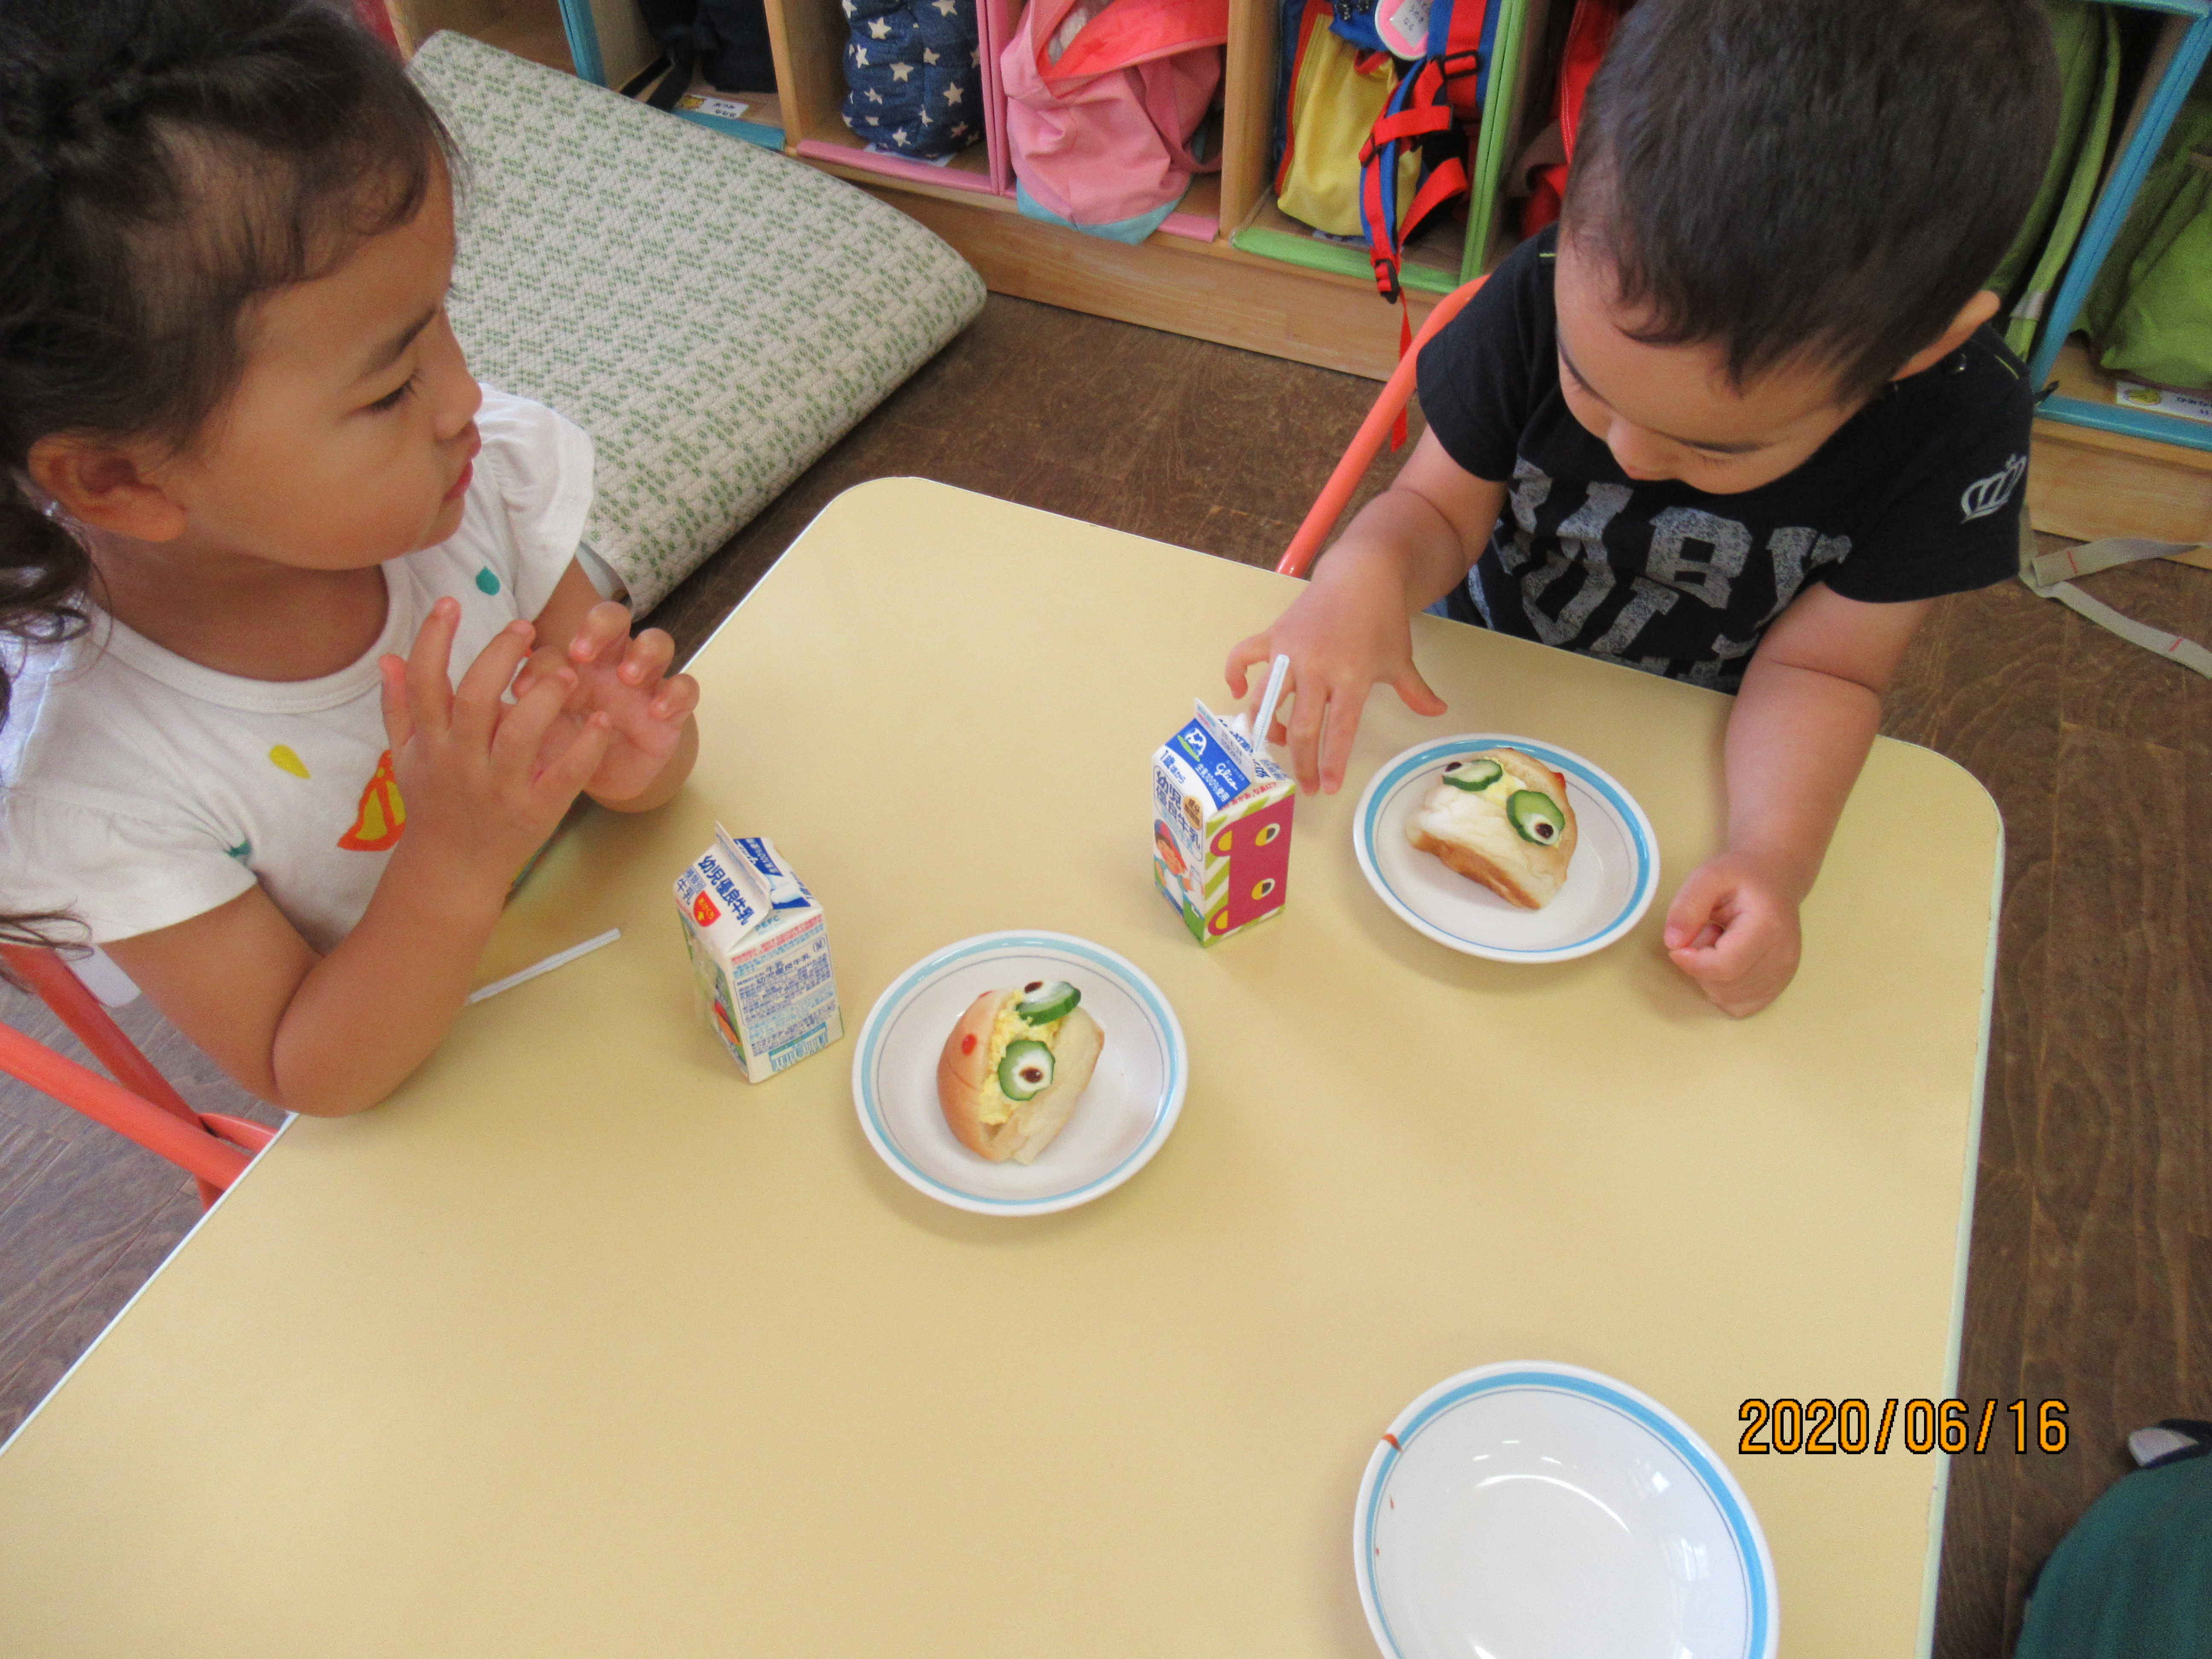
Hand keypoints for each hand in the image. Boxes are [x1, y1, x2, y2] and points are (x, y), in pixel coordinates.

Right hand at [378, 598, 612, 881]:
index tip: (451, 602)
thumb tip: (388, 657)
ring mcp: (499, 788)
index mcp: (430, 744)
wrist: (450, 871)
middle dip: (499, 658)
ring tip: (566, 672)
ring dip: (544, 698)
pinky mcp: (536, 811)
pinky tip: (601, 722)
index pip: (426, 682)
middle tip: (526, 628)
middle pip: (476, 700)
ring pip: (520, 735)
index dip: (433, 639)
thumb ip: (398, 706)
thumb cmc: (432, 805)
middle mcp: (461, 762)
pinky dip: (585, 748)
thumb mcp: (405, 757)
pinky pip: (564, 775)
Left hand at [514, 600, 698, 804]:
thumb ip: (525, 707)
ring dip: (642, 653)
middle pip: (613, 618)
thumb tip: (501, 690)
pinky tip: (657, 711)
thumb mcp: (540, 729)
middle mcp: (611, 662)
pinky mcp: (673, 708)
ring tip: (627, 678)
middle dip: (598, 626)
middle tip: (581, 654)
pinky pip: (686, 687)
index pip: (557, 642)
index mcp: (574, 663)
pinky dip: (675, 693)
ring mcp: (647, 682)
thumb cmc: (567, 744)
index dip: (541, 657)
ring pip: (658, 642)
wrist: (603, 780)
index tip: (521, 691)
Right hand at [1224, 551, 1445, 793]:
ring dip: (1267, 728)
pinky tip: (1240, 692)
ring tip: (1276, 744)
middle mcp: (1317, 668)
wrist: (1362, 573)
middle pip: (1302, 725)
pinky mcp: (1274, 636)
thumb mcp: (1400, 658)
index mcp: (1351, 677)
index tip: (1327, 788)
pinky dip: (1235, 674)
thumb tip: (1439, 712)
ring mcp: (1291, 651)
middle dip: (1301, 761)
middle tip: (1303, 784)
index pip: (1339, 729)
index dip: (1331, 762)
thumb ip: (1415, 691)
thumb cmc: (1382, 619)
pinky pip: (1243, 657)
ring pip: (1267, 700)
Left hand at [1662, 851, 1804, 1016]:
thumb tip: (1672, 943)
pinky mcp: (1779, 985)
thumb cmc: (1741, 875)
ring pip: (1729, 998)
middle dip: (1701, 965)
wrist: (1775, 878)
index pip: (1724, 967)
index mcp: (1767, 926)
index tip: (1678, 946)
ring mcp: (1784, 974)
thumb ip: (1687, 906)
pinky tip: (1730, 961)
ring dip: (1711, 977)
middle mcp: (1783, 956)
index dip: (1692, 963)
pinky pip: (1740, 1005)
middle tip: (1708, 933)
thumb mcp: (1708, 875)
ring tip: (1721, 944)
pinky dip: (1724, 989)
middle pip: (1724, 985)